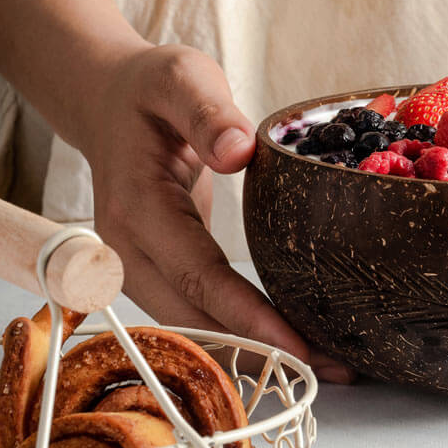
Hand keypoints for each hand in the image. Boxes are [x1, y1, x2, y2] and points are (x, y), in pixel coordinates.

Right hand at [79, 44, 353, 382]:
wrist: (109, 102)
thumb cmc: (149, 90)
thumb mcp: (180, 78)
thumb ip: (206, 112)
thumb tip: (237, 152)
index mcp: (137, 209)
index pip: (198, 277)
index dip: (247, 317)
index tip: (299, 347)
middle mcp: (128, 253)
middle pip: (196, 320)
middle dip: (264, 351)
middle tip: (339, 368)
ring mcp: (138, 268)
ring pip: (196, 328)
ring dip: (257, 352)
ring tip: (332, 364)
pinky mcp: (158, 272)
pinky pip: (200, 312)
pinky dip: (244, 333)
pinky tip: (295, 341)